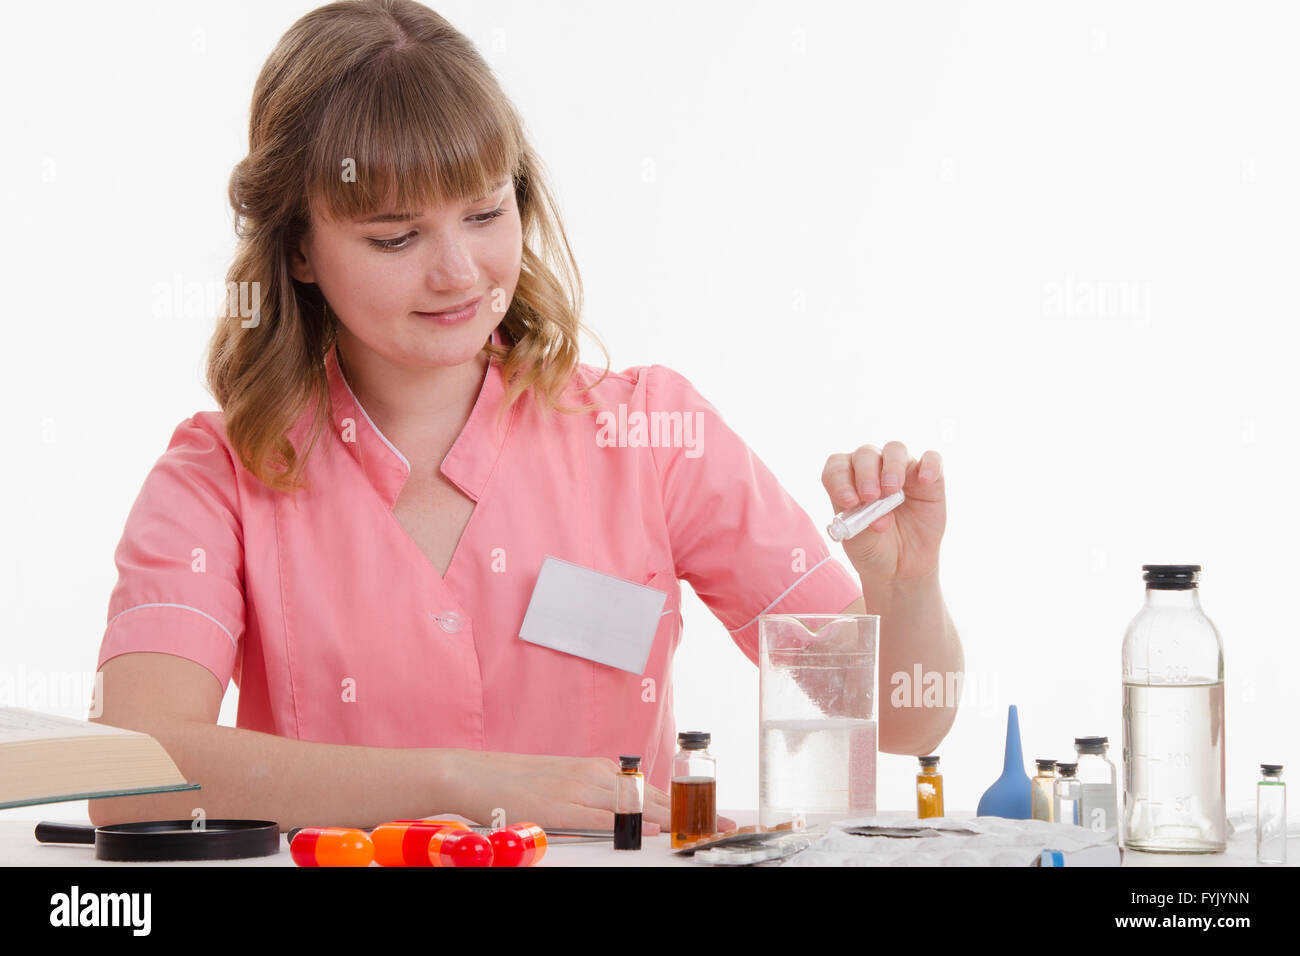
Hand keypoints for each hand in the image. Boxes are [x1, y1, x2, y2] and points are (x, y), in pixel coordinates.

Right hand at [443, 751, 736, 835]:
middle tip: (725, 826)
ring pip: (638, 807)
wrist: (477, 774)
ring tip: (701, 832)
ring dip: (672, 822)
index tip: (716, 815)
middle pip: (655, 797)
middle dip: (692, 813)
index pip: (654, 789)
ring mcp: (581, 790)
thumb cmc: (519, 783)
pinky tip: (652, 831)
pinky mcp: (564, 807)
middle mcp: (597, 775)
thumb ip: (598, 797)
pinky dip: (633, 825)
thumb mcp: (567, 784)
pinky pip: (605, 818)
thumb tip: (627, 814)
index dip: (687, 803)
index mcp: (599, 770)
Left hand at [821, 441, 945, 585]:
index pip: (837, 467)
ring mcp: (901, 471)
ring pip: (895, 450)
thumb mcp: (861, 543)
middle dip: (866, 473)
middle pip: (865, 454)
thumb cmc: (874, 549)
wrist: (902, 566)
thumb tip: (876, 513)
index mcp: (847, 482)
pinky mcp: (929, 479)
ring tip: (892, 491)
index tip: (849, 501)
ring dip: (892, 466)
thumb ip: (863, 524)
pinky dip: (929, 464)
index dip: (840, 480)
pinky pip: (932, 459)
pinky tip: (924, 479)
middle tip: (870, 496)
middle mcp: (872, 469)